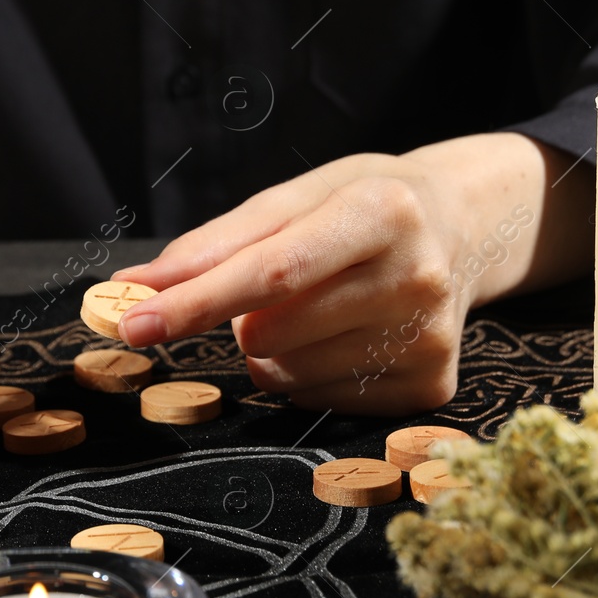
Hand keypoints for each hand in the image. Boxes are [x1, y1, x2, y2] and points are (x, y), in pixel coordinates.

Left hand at [112, 134, 592, 412]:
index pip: (271, 272)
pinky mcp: (431, 387)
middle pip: (269, 331)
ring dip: (275, 347)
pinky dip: (309, 372)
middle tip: (280, 286)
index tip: (133, 322)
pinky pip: (319, 400)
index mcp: (384, 211)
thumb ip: (214, 242)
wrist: (464, 227)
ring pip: (286, 374)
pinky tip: (347, 334)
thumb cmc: (364, 205)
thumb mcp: (297, 197)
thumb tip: (135, 286)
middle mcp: (418, 277)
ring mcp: (430, 339)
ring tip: (321, 305)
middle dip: (245, 316)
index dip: (195, 301)